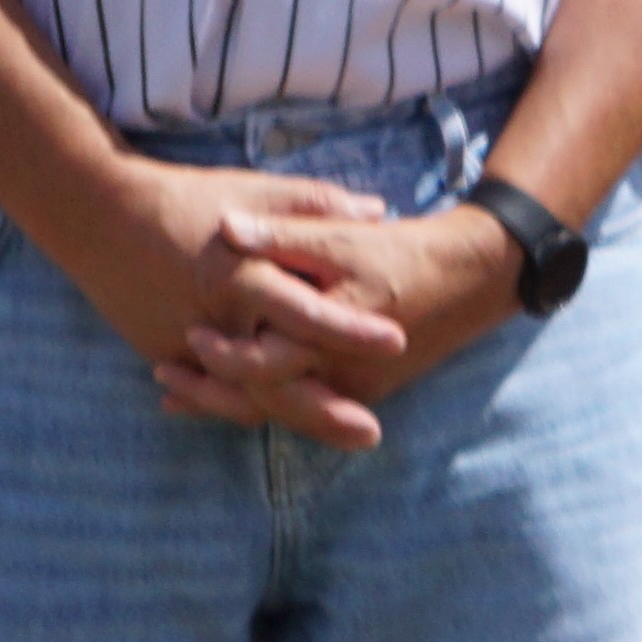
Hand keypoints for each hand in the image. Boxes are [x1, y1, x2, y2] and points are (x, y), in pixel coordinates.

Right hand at [47, 157, 395, 409]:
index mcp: (242, 276)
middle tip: (371, 434)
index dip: (350, 330)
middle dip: (324, 409)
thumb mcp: (257, 191)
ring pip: (242, 396)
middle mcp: (214, 318)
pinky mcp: (161, 354)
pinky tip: (287, 420)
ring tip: (342, 435)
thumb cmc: (188, 200)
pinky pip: (210, 390)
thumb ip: (318, 205)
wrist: (100, 217)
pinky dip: (246, 406)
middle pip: (275, 376)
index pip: (305, 311)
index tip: (397, 344)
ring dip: (292, 418)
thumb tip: (382, 211)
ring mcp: (183, 343)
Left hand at [159, 202, 523, 448]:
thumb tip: (225, 229)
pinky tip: (228, 394)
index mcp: (336, 336)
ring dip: (230, 404)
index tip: (188, 336)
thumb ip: (283, 235)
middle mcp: (345, 374)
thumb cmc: (405, 252)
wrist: (475, 277)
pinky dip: (262, 401)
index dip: (221, 357)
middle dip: (212, 396)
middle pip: (265, 402)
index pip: (265, 365)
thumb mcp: (344, 237)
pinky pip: (303, 406)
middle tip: (165, 382)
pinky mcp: (362, 391)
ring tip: (179, 395)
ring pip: (282, 412)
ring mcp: (356, 389)